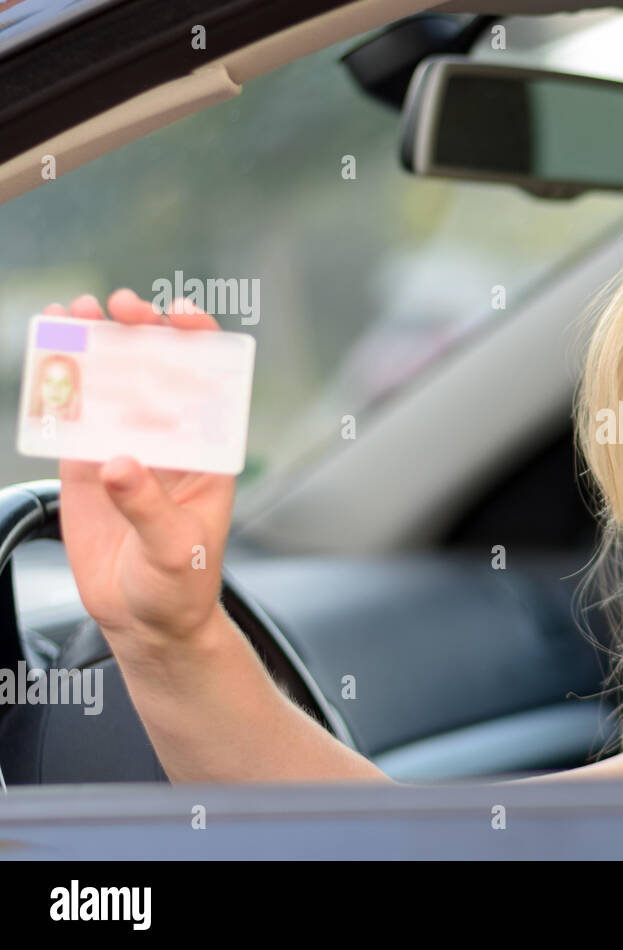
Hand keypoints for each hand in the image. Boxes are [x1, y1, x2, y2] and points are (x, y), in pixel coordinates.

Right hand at [47, 290, 236, 647]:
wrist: (146, 622)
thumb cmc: (181, 586)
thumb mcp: (174, 549)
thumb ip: (149, 507)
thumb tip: (118, 463)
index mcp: (209, 454)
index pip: (212, 386)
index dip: (200, 344)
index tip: (180, 315)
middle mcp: (170, 444)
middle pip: (158, 373)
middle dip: (142, 333)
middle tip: (119, 308)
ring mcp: (127, 451)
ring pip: (113, 388)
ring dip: (96, 348)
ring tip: (75, 311)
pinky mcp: (86, 469)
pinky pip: (73, 418)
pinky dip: (60, 387)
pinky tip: (47, 354)